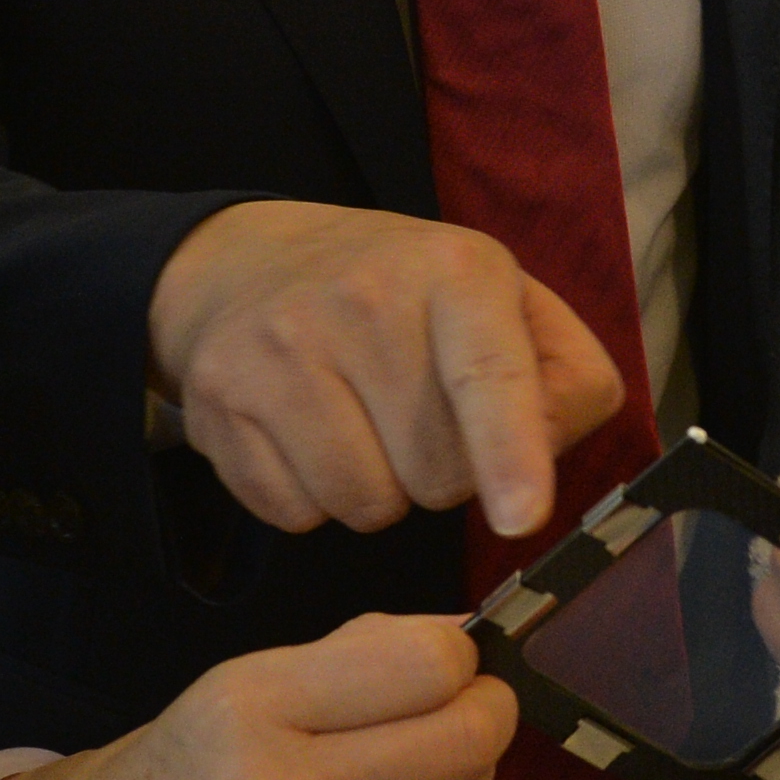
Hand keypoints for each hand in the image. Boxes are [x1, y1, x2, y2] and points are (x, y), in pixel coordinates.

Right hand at [0, 614, 518, 779]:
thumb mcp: (225, 693)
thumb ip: (347, 661)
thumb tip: (457, 638)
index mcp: (248, 710)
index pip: (429, 664)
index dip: (456, 656)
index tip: (444, 660)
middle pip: (468, 738)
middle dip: (482, 713)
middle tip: (461, 707)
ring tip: (394, 774)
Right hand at [151, 201, 623, 537]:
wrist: (248, 262)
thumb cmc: (405, 298)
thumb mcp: (501, 299)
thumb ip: (561, 377)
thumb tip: (543, 461)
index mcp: (453, 269)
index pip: (489, 373)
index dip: (510, 452)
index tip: (522, 517)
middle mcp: (361, 298)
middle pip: (440, 475)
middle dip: (444, 472)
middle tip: (418, 412)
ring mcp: (280, 349)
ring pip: (368, 506)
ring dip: (380, 491)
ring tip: (362, 422)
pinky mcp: (219, 401)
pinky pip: (296, 516)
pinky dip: (313, 498)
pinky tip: (307, 435)